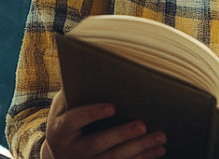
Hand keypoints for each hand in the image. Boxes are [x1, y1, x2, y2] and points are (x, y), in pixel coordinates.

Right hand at [40, 92, 166, 158]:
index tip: (112, 107)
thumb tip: (96, 69)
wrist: (58, 153)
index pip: (73, 121)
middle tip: (142, 125)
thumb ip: (75, 92)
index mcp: (59, 130)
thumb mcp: (63, 105)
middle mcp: (70, 151)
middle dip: (121, 135)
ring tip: (160, 136)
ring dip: (139, 149)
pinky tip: (158, 150)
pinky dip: (142, 158)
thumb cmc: (66, 118)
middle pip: (97, 144)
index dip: (92, 114)